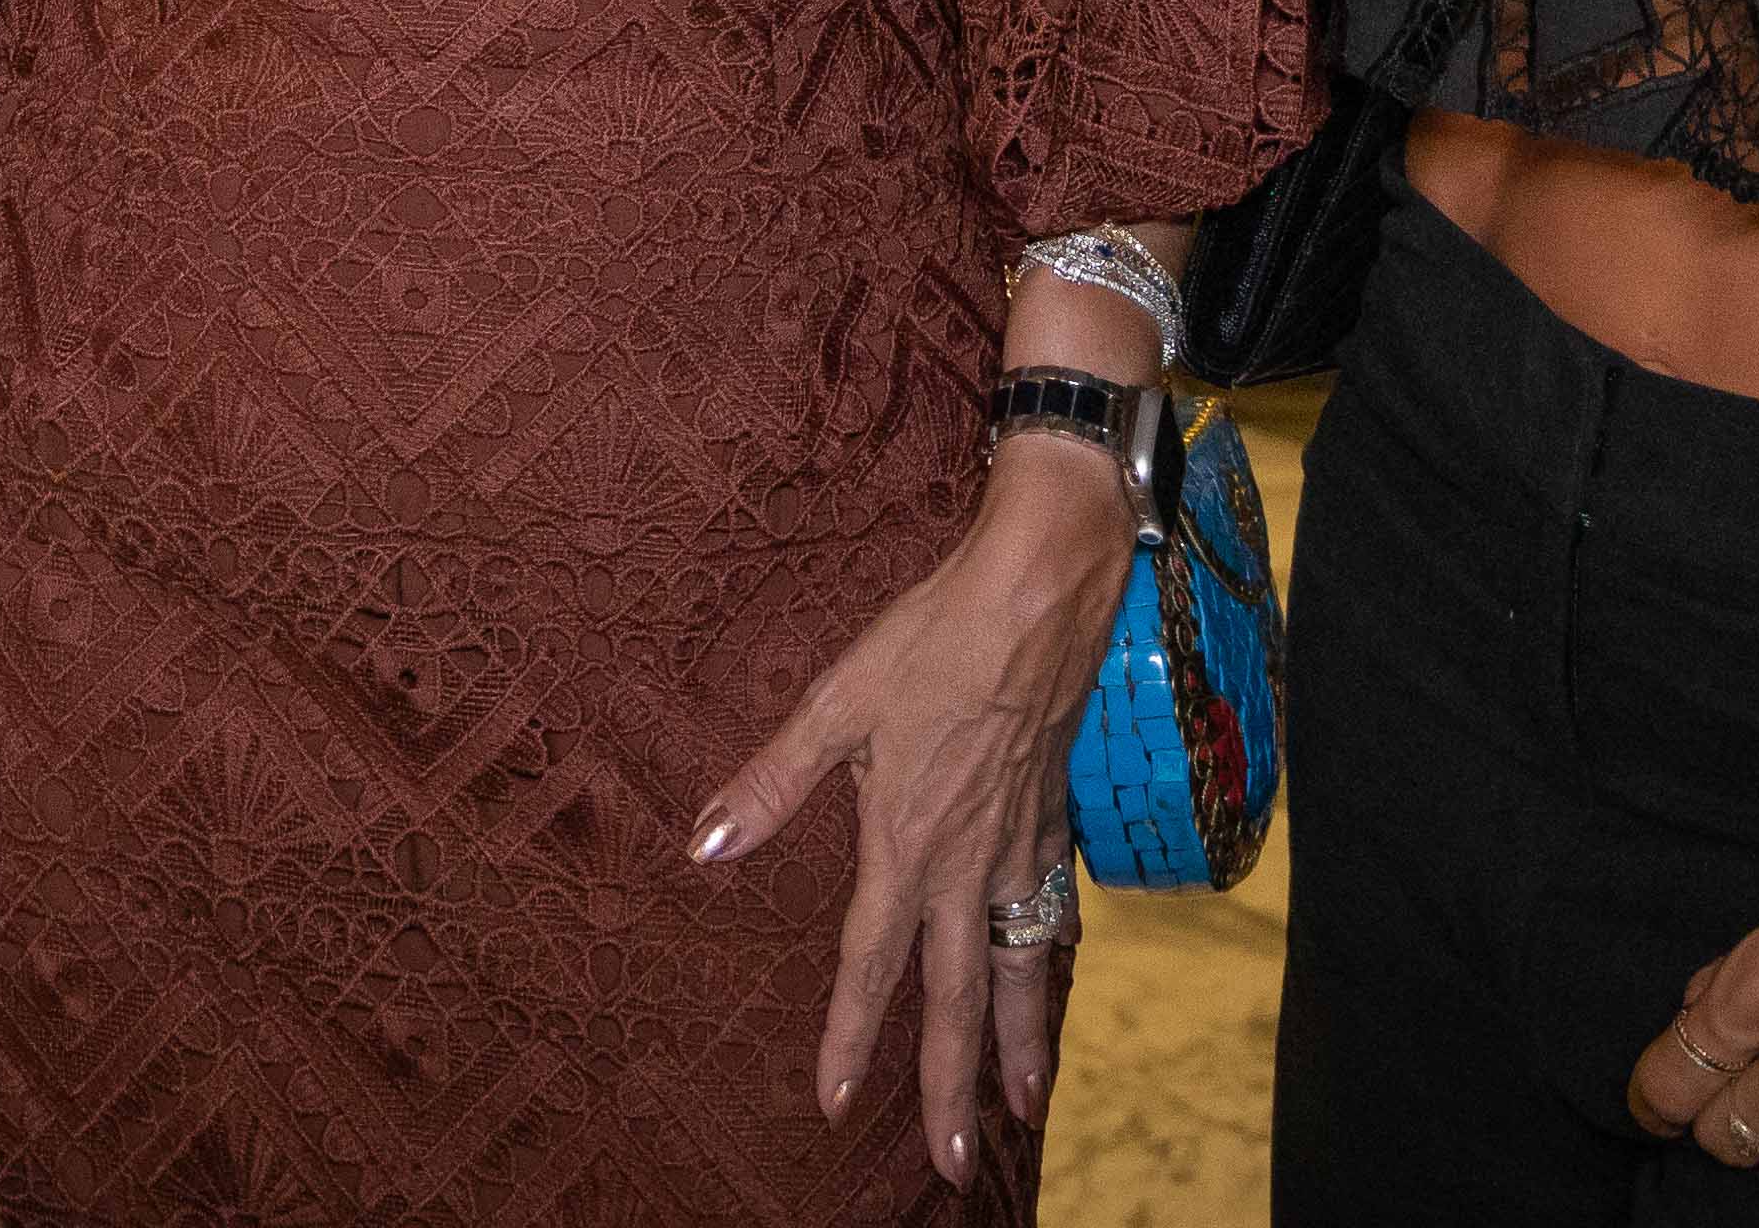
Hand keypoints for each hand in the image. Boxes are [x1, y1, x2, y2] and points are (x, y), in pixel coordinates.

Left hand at [692, 435, 1127, 1188]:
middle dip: (955, 1087)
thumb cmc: (933, 637)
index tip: (836, 1104)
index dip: (851, 1038)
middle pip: (961, 998)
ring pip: (1021, 969)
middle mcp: (969, 863)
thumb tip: (704, 844)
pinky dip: (1048, 966)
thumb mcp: (836, 700)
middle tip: (958, 1165)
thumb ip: (773, 781)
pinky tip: (1043, 982)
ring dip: (1021, 1045)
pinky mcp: (1054, 820)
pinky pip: (1051, 916)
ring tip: (1027, 1108)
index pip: (871, 964)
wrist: (1041, 593)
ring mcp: (1021, 847)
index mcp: (906, 841)